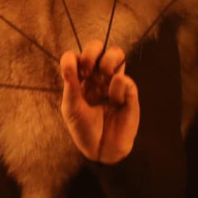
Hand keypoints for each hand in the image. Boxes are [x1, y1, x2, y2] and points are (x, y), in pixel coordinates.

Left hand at [59, 40, 138, 163]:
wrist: (101, 151)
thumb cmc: (84, 130)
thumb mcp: (71, 108)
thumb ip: (70, 84)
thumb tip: (68, 58)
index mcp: (82, 80)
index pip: (79, 55)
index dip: (76, 57)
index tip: (74, 72)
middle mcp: (98, 77)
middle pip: (98, 47)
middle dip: (92, 52)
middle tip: (87, 70)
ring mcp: (114, 83)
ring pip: (116, 53)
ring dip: (108, 60)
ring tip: (104, 76)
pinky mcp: (129, 94)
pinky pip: (125, 80)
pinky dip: (118, 87)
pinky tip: (115, 101)